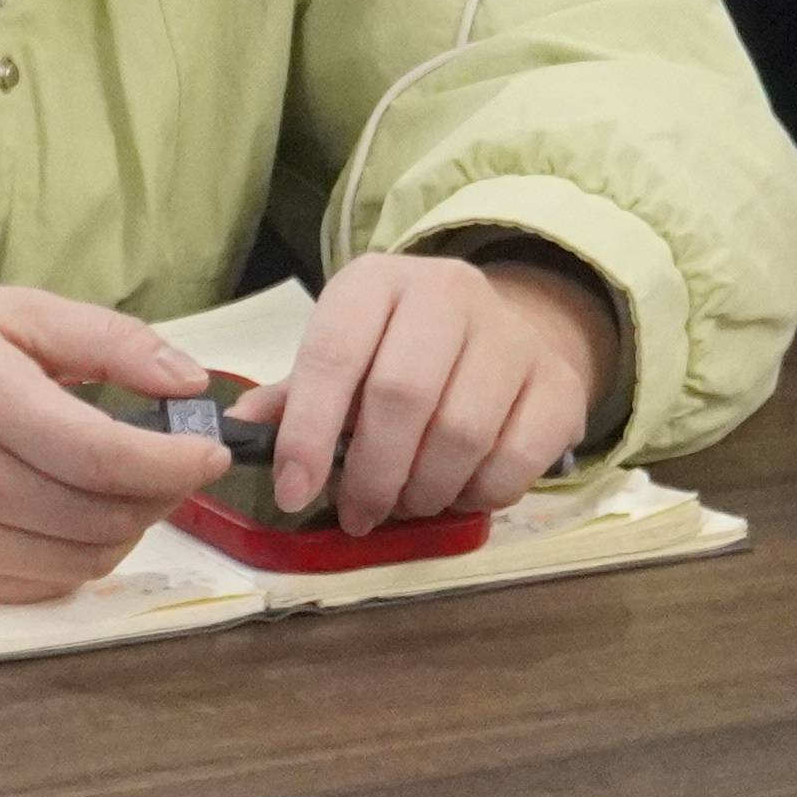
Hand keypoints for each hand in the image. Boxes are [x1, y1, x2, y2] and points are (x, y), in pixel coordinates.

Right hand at [0, 283, 229, 600]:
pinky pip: (43, 586)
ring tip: (124, 487)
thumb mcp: (19, 312)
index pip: (105, 457)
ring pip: (81, 561)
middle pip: (101, 516)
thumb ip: (111, 341)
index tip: (212, 452)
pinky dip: (79, 557)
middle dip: (160, 495)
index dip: (174, 463)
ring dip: (126, 529)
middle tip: (172, 464)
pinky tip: (74, 514)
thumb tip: (189, 384)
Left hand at [236, 250, 615, 535]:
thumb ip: (293, 396)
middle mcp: (447, 293)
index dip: (308, 432)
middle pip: (402, 396)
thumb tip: (237, 429)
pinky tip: (459, 492)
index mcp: (376, 283)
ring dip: (423, 490)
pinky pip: (515, 459)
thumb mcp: (341, 356)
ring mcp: (510, 334)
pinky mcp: (558, 382)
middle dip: (371, 474)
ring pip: (461, 432)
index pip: (334, 354)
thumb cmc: (398, 351)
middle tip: (358, 513)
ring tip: (406, 503)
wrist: (501, 328)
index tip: (294, 493)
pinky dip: (479, 493)